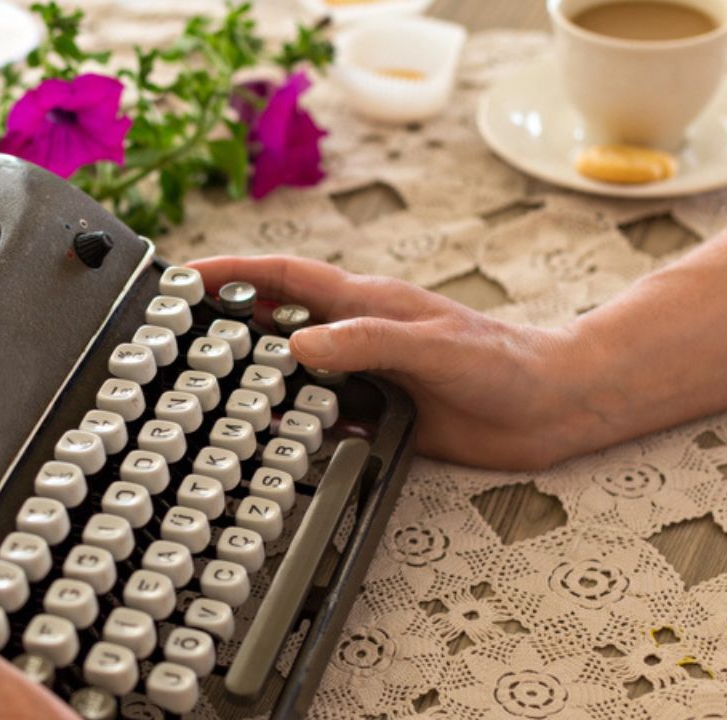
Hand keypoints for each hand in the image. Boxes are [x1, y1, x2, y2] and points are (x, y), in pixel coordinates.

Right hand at [189, 255, 607, 469]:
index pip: (285, 276)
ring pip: (292, 372)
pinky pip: (318, 416)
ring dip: (253, 378)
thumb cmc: (503, 363)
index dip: (233, 272)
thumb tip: (298, 342)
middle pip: (276, 322)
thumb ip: (367, 342)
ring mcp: (364, 375)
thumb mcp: (432, 347)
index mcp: (365, 304)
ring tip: (205, 393)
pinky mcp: (377, 415)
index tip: (186, 276)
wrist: (550, 408)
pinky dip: (288, 423)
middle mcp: (357, 336)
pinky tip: (266, 438)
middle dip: (226, 323)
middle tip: (177, 337)